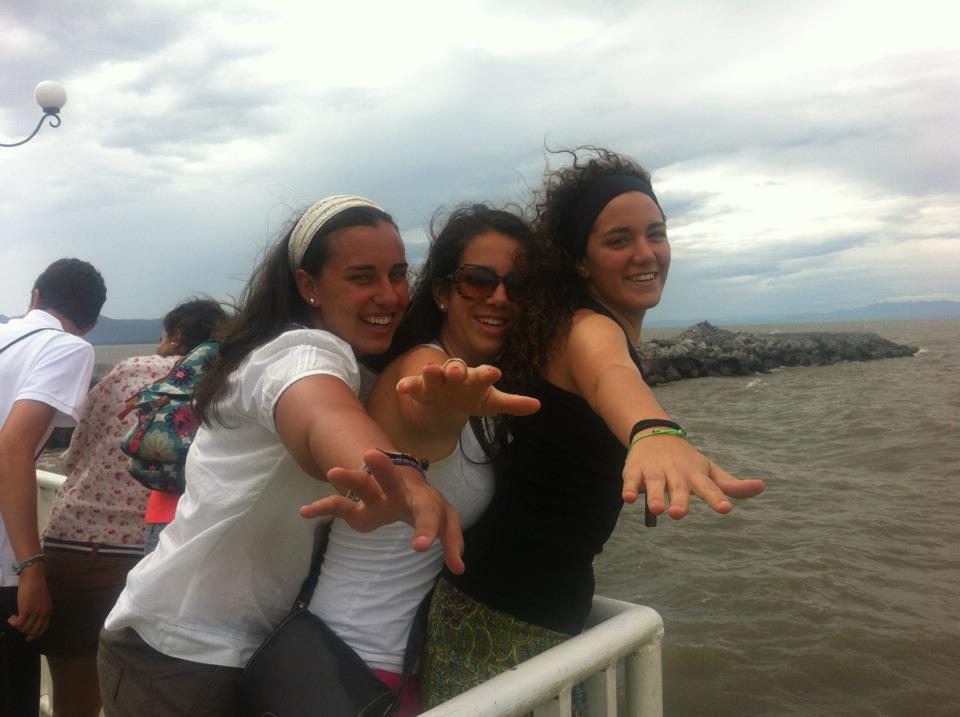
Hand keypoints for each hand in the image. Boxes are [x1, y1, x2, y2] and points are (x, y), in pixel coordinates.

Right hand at [7, 564, 51, 640]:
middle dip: (24, 632)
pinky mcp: (26, 610)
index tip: (29, 638)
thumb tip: (31, 618)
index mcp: (48, 610)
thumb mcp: (41, 599)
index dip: (36, 634)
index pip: (43, 628)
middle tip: (17, 628)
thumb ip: (39, 609)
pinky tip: (11, 618)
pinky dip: (13, 622)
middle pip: (33, 630)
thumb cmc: (36, 586)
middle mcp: (43, 613)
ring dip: (17, 626)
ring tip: (13, 619)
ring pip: (24, 627)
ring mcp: (35, 612)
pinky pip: (18, 623)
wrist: (33, 577)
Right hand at [299, 449, 464, 573]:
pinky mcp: (357, 503)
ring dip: (350, 476)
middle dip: (384, 471)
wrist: (400, 480)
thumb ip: (450, 541)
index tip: (419, 549)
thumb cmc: (422, 505)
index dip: (427, 529)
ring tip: (333, 472)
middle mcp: (399, 491)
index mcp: (423, 499)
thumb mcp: (440, 520)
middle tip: (371, 455)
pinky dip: (322, 507)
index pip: (430, 512)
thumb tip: (460, 568)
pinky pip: (338, 504)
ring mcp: (376, 494)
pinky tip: (306, 512)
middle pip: (393, 480)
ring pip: (363, 482)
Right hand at [396, 360, 539, 416]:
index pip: (483, 375)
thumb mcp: (491, 402)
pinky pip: (413, 384)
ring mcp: (437, 380)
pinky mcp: (420, 387)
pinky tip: (401, 387)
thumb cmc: (471, 395)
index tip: (494, 373)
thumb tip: (538, 405)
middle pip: (457, 370)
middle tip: (458, 370)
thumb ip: (512, 403)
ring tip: (431, 369)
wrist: (444, 395)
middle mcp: (456, 376)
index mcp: (475, 379)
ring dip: (433, 372)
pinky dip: (408, 385)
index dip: (487, 374)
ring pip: (435, 374)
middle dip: (457, 369)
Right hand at [622, 434, 764, 518]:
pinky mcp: (635, 470)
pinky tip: (629, 497)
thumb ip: (730, 484)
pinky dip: (630, 487)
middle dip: (679, 500)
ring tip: (657, 510)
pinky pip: (631, 480)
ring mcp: (654, 470)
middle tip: (679, 514)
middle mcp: (675, 472)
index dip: (716, 497)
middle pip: (678, 487)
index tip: (725, 508)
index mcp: (695, 474)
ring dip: (654, 496)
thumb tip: (761, 486)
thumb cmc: (686, 459)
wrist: (654, 432)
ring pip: (654, 484)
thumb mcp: (709, 469)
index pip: (708, 487)